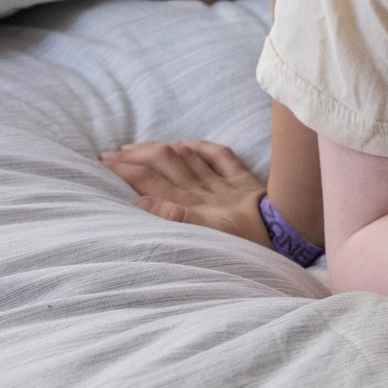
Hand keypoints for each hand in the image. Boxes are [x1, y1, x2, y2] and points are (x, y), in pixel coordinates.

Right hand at [99, 139, 269, 243]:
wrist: (285, 234)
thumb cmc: (244, 244)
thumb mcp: (205, 238)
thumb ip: (174, 218)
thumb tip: (139, 203)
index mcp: (190, 206)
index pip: (149, 181)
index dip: (125, 170)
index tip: (103, 165)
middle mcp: (202, 190)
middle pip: (163, 163)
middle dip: (135, 156)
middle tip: (110, 155)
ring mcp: (222, 183)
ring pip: (185, 157)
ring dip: (159, 149)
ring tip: (137, 147)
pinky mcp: (242, 180)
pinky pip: (220, 156)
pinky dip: (201, 147)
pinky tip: (187, 143)